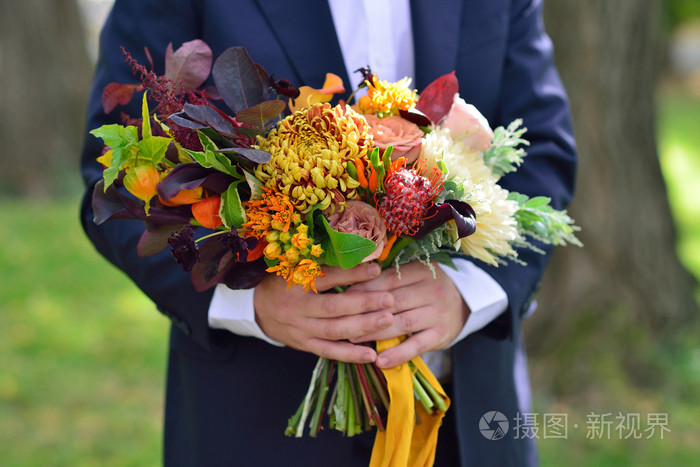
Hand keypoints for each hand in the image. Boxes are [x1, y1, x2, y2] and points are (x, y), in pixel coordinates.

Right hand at [253, 262, 395, 362]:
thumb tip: (360, 253)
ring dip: (363, 327)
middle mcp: (297, 307)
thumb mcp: (295, 266)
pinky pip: (329, 352)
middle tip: (390, 299)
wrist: (256, 308)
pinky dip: (350, 355)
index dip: (352, 274)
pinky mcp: (304, 345)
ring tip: (388, 320)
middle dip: (364, 303)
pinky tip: (371, 355)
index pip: (327, 278)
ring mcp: (300, 329)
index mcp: (295, 282)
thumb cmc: (284, 281)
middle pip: (333, 307)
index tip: (377, 269)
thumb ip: (323, 263)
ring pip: (334, 330)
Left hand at [347, 261, 469, 368]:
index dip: (365, 288)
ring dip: (376, 333)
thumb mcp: (413, 276)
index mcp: (421, 271)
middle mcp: (432, 290)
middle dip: (365, 312)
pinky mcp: (441, 335)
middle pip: (394, 302)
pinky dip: (398, 354)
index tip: (344, 297)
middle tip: (341, 321)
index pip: (389, 279)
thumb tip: (350, 288)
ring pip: (402, 323)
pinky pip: (416, 346)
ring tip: (353, 340)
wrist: (465, 302)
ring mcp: (438, 314)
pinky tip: (380, 361)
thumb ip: (388, 280)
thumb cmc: (427, 288)